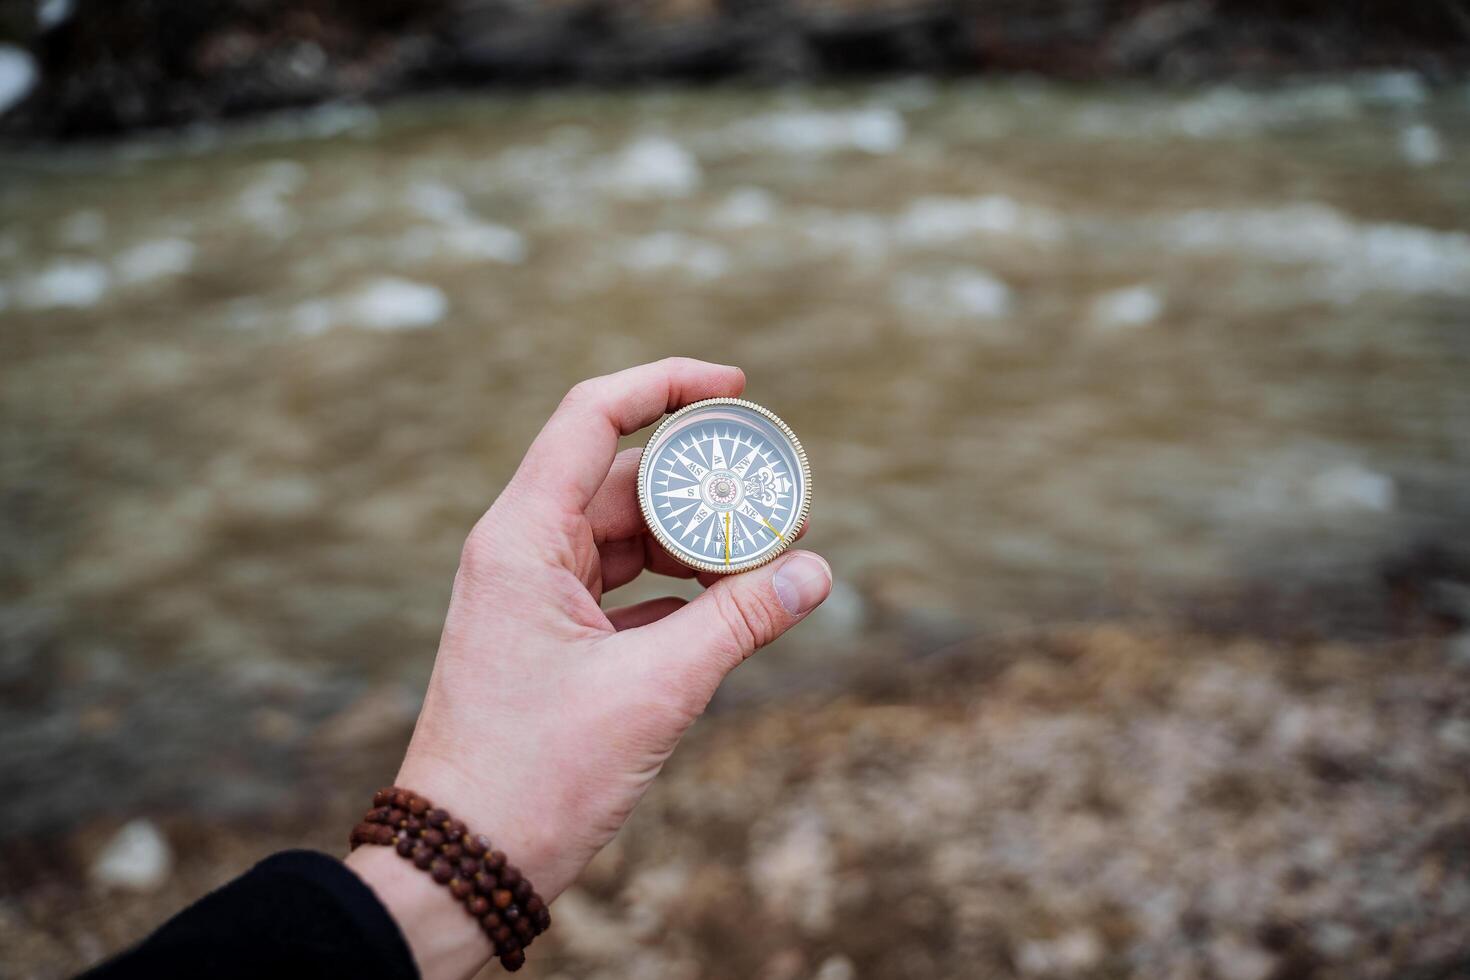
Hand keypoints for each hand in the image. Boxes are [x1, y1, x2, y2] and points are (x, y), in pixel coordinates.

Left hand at [347, 358, 831, 978]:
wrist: (465, 862)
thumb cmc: (538, 775)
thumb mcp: (656, 689)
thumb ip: (740, 621)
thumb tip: (817, 573)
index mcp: (522, 539)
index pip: (592, 416)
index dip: (666, 384)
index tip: (737, 386)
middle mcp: (520, 551)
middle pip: (621, 479)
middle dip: (702, 485)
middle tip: (780, 501)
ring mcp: (531, 595)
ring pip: (624, 536)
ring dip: (692, 543)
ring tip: (763, 559)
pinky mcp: (549, 638)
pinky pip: (621, 587)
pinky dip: (675, 590)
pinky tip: (728, 607)